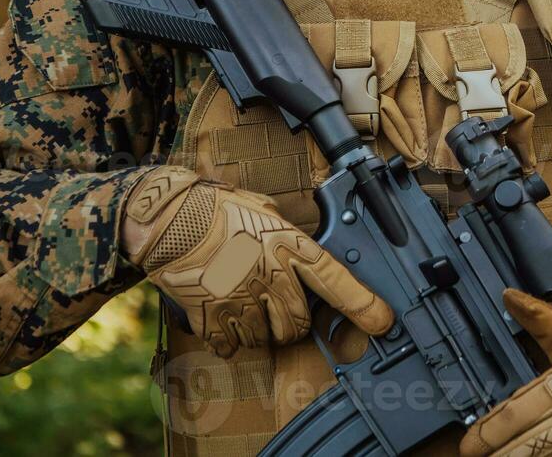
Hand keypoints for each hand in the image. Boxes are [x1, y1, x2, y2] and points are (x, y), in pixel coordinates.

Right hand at [120, 166, 393, 356]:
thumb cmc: (215, 206)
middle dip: (295, 325)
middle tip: (280, 311)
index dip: (364, 305)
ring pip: (265, 339)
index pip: (336, 281)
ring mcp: (241, 299)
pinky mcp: (213, 315)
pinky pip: (230, 345)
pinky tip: (221, 320)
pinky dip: (227, 340)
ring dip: (259, 332)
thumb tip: (295, 244)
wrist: (168, 217)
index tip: (382, 322)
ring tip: (244, 308)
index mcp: (287, 247)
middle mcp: (270, 277)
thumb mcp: (262, 209)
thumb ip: (284, 232)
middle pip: (300, 324)